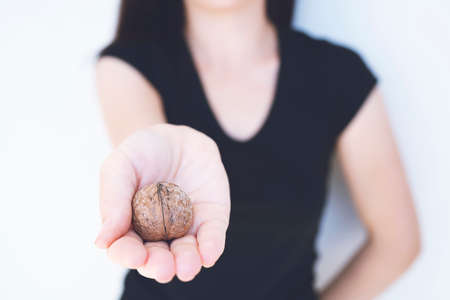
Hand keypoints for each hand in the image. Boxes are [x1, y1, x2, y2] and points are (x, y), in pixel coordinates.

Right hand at [95, 124, 229, 282]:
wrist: (177, 137)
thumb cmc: (142, 152)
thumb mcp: (119, 167)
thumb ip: (112, 200)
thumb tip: (102, 241)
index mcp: (129, 227)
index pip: (126, 249)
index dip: (128, 255)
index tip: (135, 255)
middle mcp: (158, 234)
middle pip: (157, 259)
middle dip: (159, 266)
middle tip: (162, 267)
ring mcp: (186, 228)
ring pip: (186, 254)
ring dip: (186, 263)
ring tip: (185, 266)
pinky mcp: (210, 219)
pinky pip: (212, 237)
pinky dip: (211, 247)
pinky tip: (208, 254)